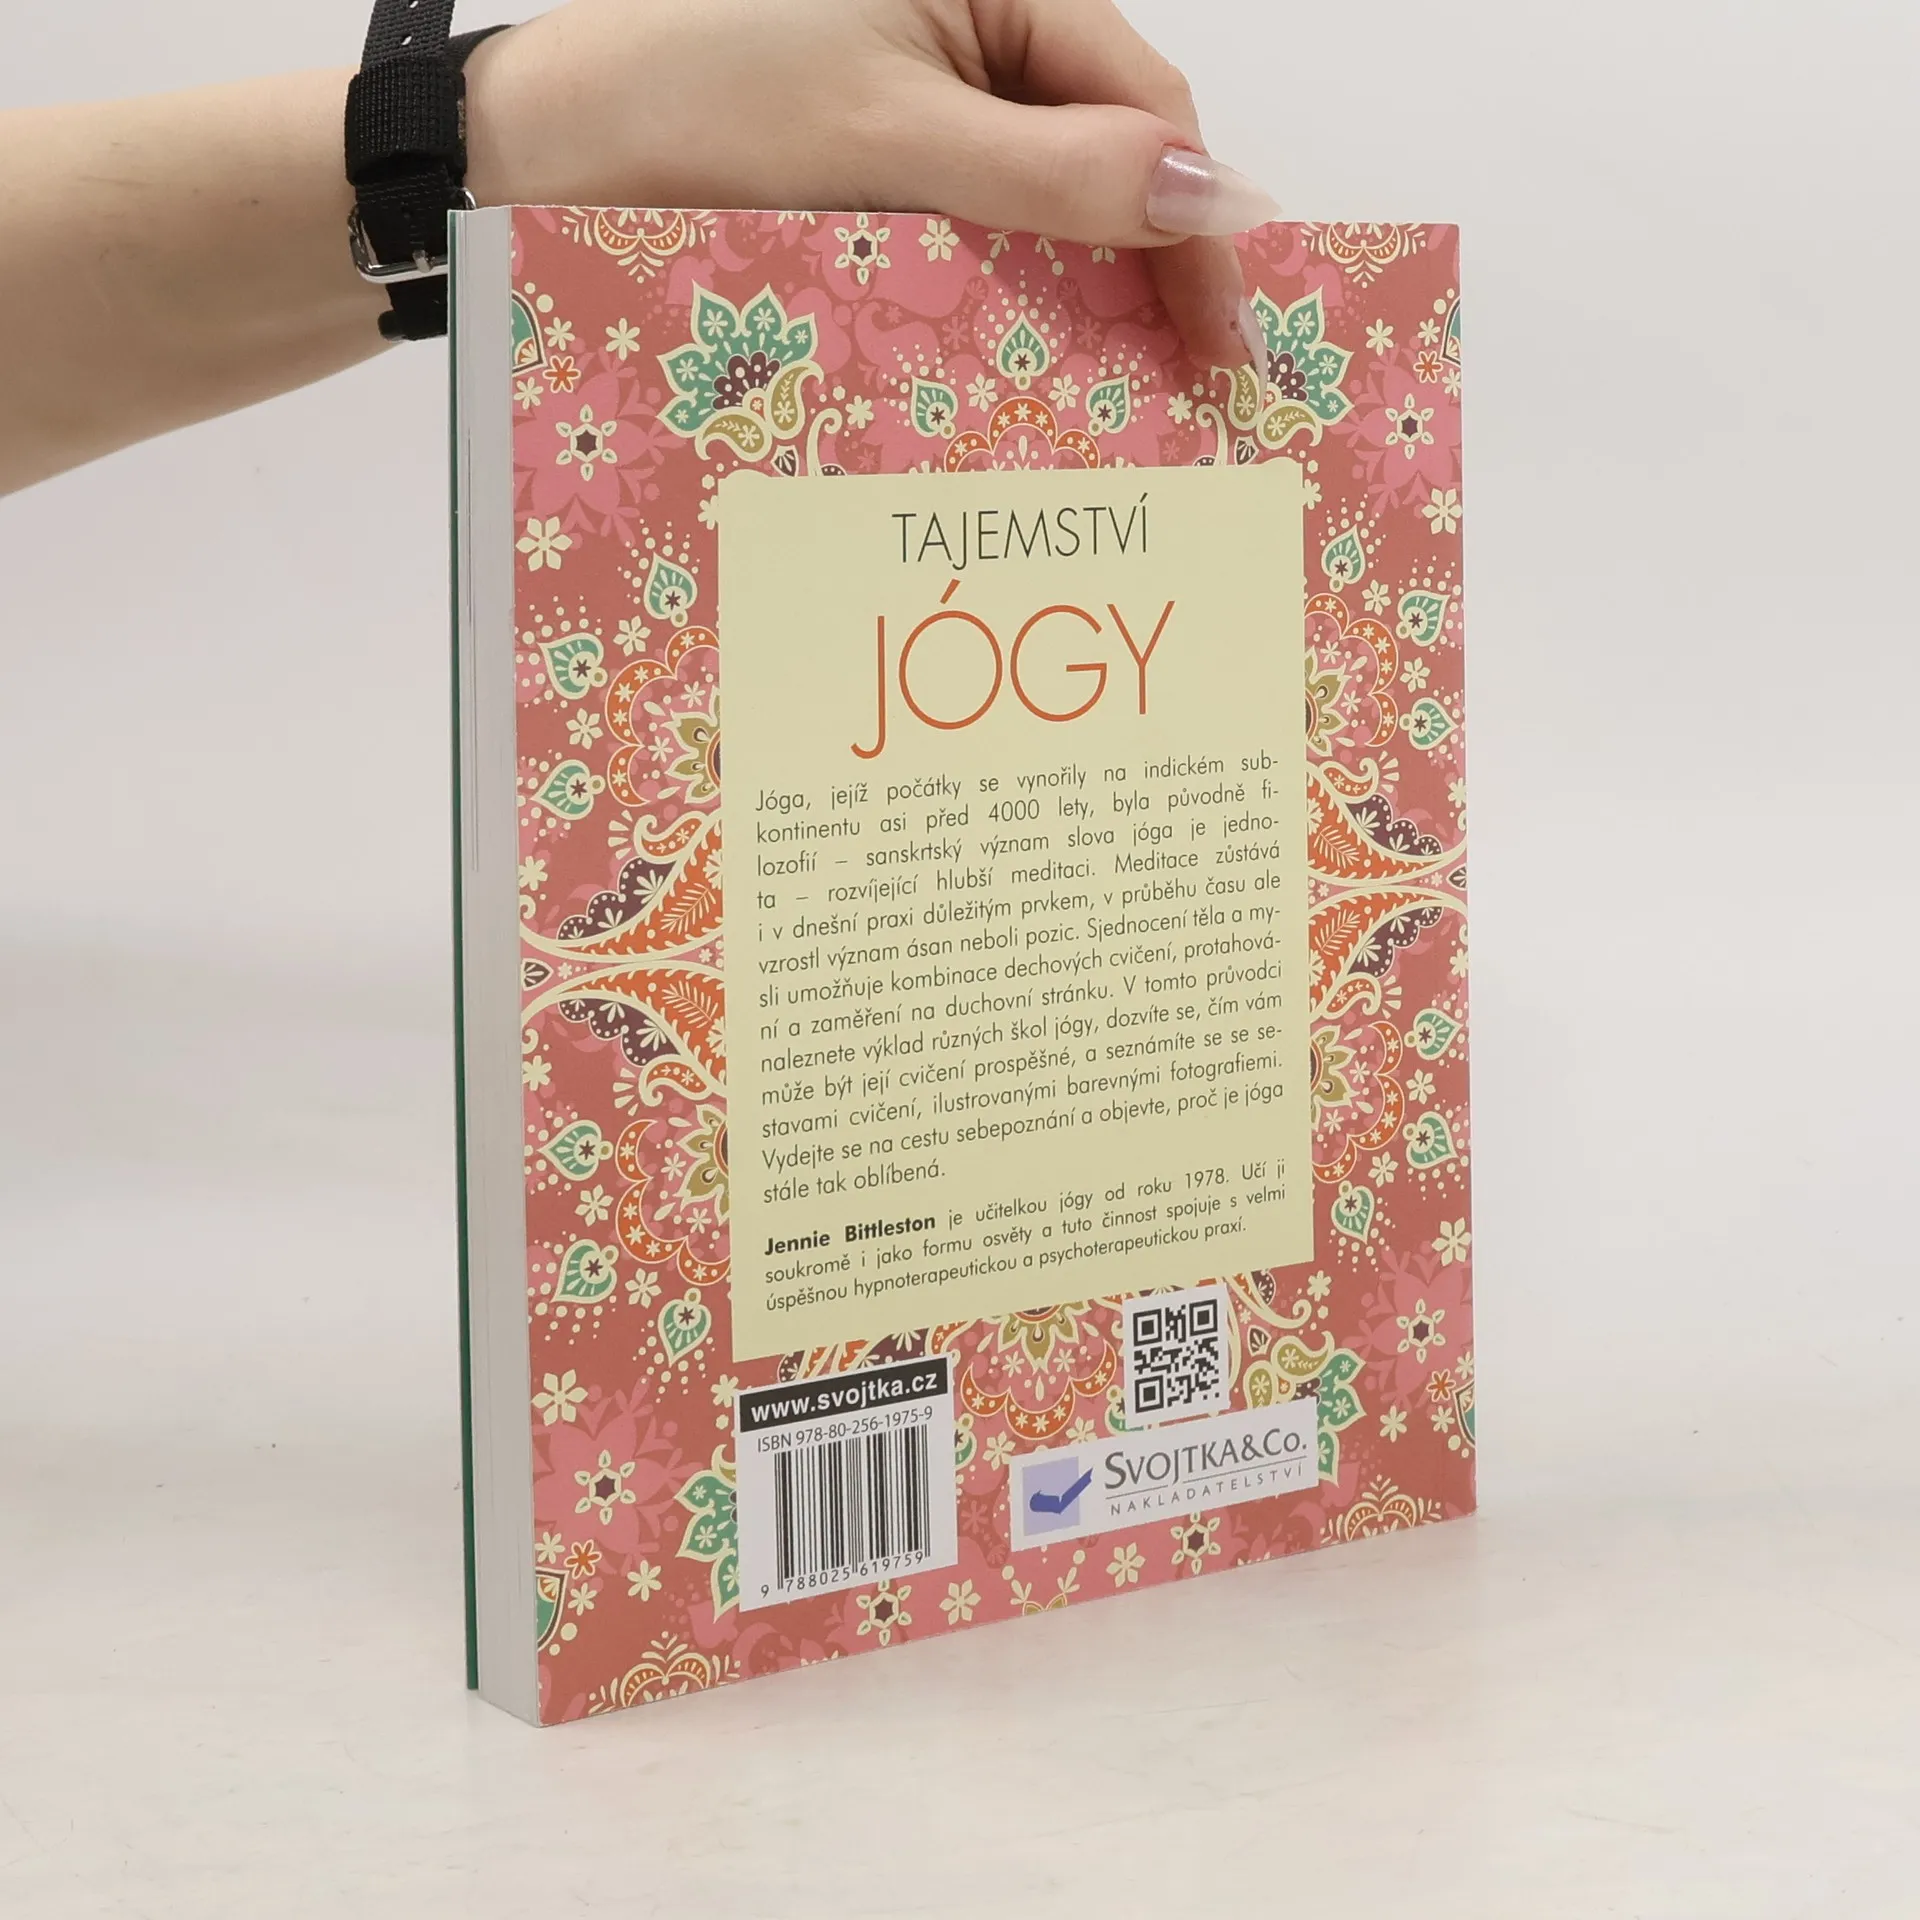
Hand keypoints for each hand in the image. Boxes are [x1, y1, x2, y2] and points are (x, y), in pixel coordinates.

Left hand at [466, 0, 1276, 369]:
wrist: (539, 151)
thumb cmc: (696, 106)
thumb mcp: (889, 137)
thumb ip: (1053, 170)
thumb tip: (1215, 198)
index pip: (1140, 103)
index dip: (1193, 223)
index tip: (1226, 344)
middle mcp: (971, 37)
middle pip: (1105, 157)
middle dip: (1148, 271)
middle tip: (1186, 396)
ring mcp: (924, 108)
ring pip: (1046, 211)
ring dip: (1081, 302)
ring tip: (1118, 404)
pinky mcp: (883, 174)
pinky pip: (978, 240)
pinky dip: (1008, 306)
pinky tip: (1029, 371)